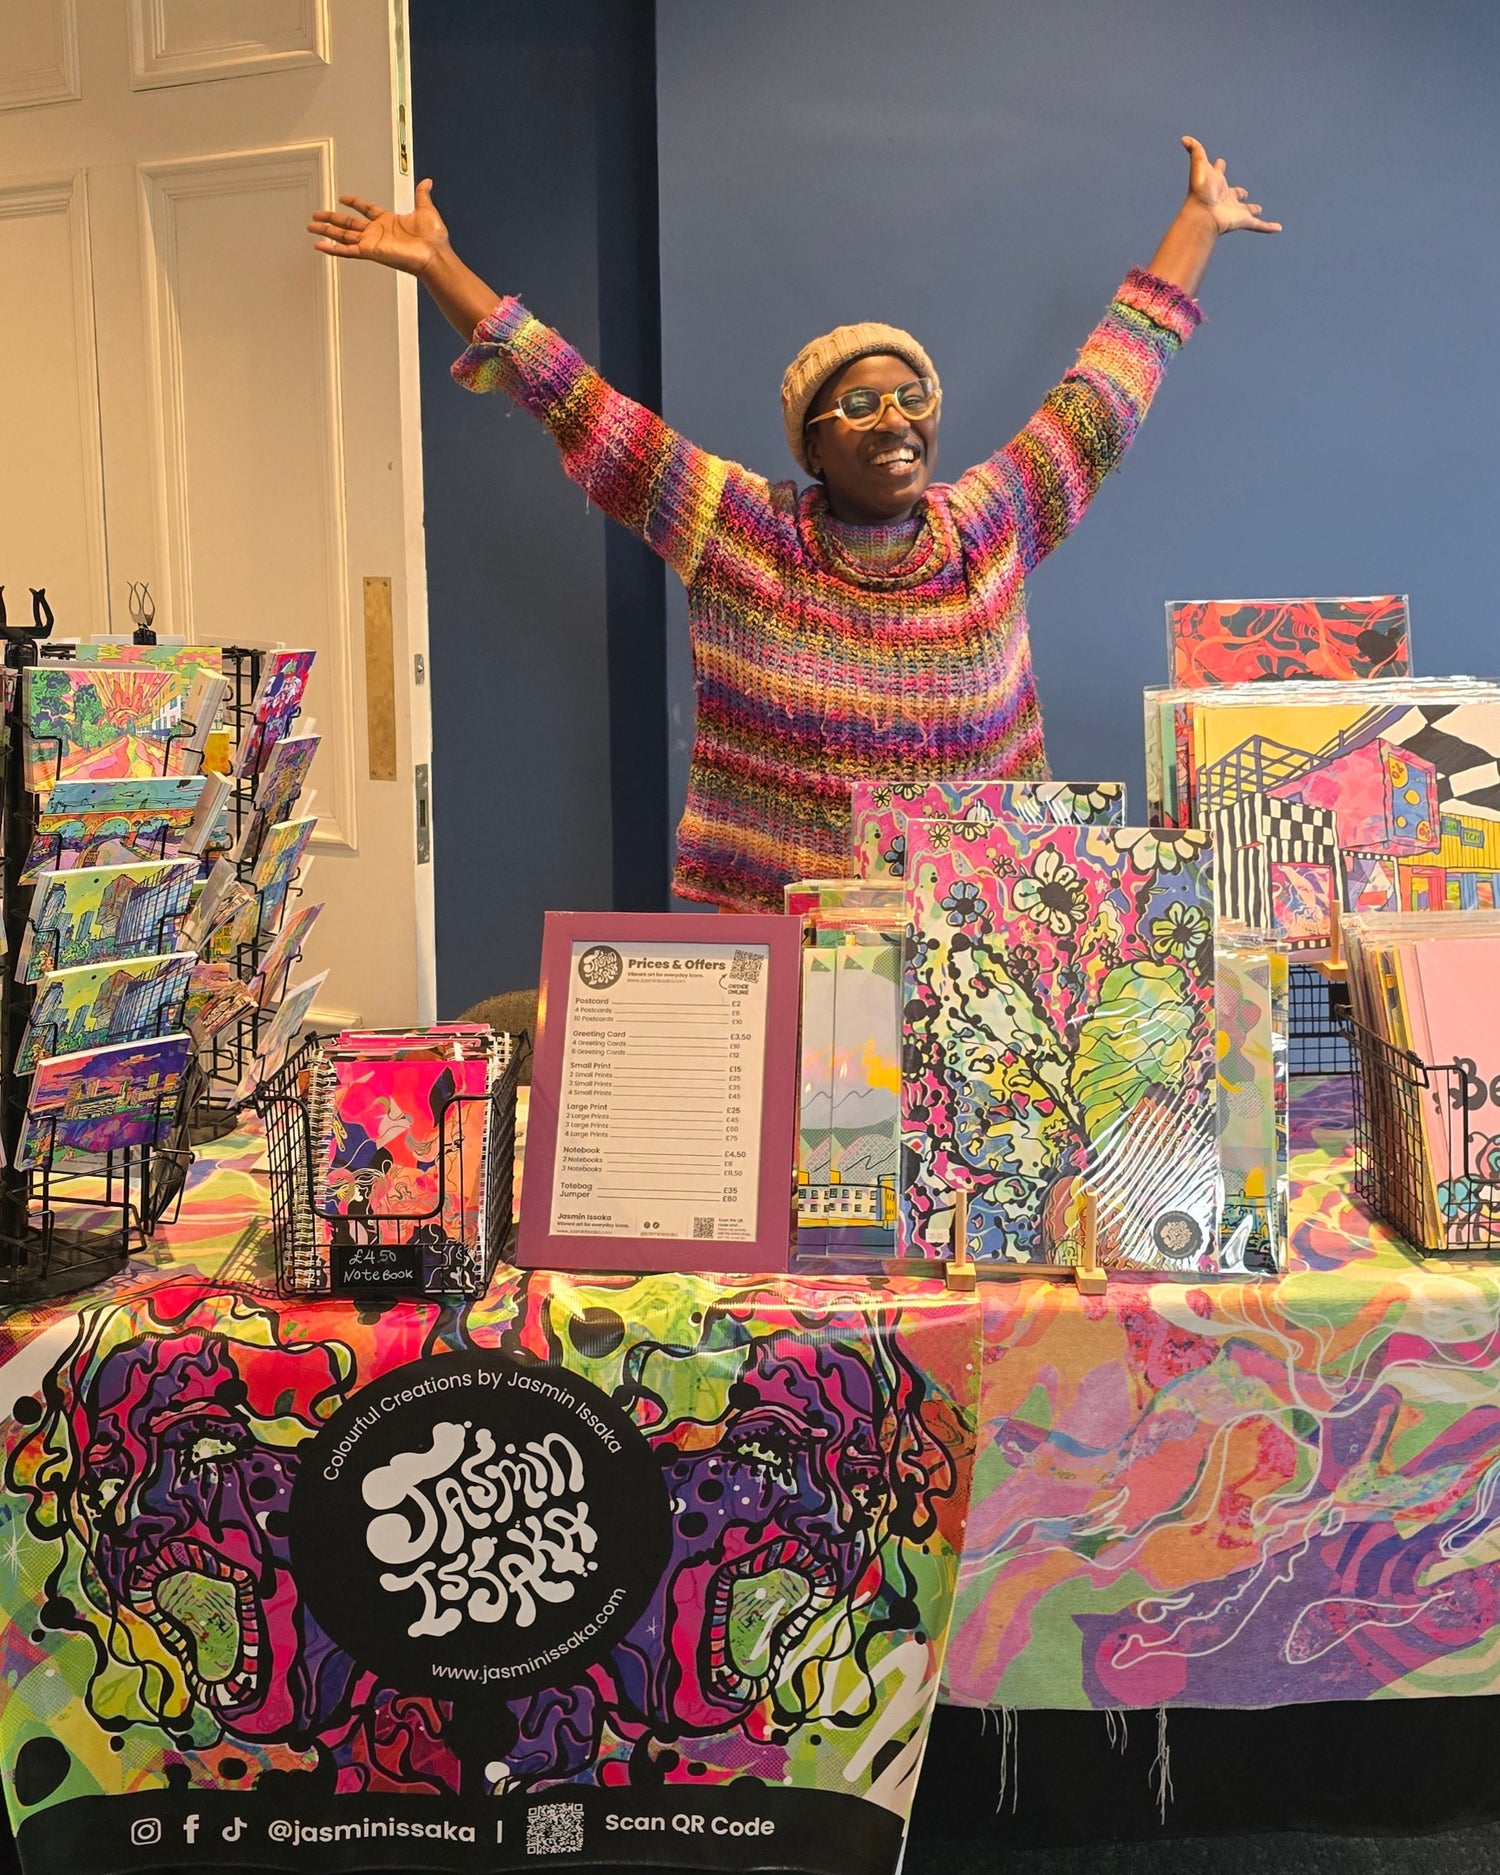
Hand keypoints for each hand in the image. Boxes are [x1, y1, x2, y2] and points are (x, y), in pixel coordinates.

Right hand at [307, 176, 448, 276]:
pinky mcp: (370, 252)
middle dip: (331, 219)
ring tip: (312, 227)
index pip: (366, 210)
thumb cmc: (433, 239)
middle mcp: (378, 233)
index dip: (354, 203)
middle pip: (348, 224)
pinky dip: (332, 249)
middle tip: (317, 216)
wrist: (434, 254)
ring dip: (326, 232)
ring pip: (343, 236)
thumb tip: (427, 182)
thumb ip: (422, 195)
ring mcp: (372, 243)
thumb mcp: (426, 209)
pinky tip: (320, 246)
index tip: (343, 198)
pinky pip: (347, 250)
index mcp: (388, 222)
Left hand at [1180, 135, 1281, 234]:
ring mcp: (1234, 210)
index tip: (1219, 162)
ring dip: (1252, 210)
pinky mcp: (1242, 221)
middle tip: (1242, 193)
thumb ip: (1196, 150)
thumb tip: (1184, 138)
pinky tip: (1278, 228)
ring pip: (1245, 210)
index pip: (1217, 173)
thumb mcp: (1199, 164)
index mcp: (1216, 183)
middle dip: (1238, 193)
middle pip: (1233, 194)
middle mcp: (1225, 197)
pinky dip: (1268, 227)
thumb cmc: (1200, 190)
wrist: (1202, 214)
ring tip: (1258, 210)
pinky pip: (1258, 225)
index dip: (1218, 167)